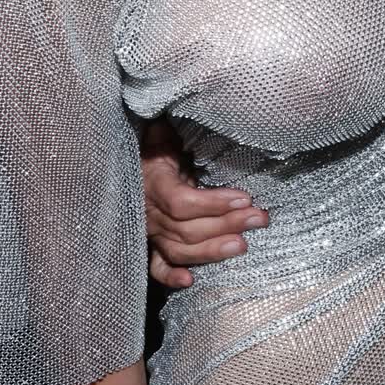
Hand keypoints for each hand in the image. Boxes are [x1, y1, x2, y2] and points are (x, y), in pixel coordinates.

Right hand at [142, 119, 267, 288]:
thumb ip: (171, 127)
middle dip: (227, 224)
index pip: (182, 201)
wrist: (124, 166)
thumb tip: (183, 102)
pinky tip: (190, 282)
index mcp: (152, 181)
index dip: (213, 203)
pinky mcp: (148, 245)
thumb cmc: (154, 145)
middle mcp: (148, 211)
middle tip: (260, 219)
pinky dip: (170, 276)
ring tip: (243, 245)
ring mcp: (148, 232)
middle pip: (187, 228)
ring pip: (178, 249)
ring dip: (211, 251)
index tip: (245, 197)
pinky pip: (155, 267)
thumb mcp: (162, 132)